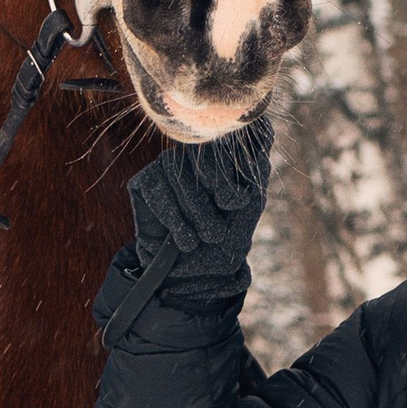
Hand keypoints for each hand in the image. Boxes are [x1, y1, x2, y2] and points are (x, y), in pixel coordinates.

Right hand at [119, 117, 272, 314]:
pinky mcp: (145, 181)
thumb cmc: (224, 240)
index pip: (231, 132)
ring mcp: (169, 164)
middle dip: (218, 187)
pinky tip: (186, 241)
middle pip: (206, 149)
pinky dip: (176, 219)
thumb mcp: (247, 210)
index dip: (236, 156)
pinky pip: (159, 190)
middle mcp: (196, 153)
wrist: (192, 275)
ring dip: (198, 211)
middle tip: (223, 224)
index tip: (236, 199)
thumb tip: (261, 132)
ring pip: (180, 170)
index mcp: (226, 154)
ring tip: (208, 238)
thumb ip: (254, 170)